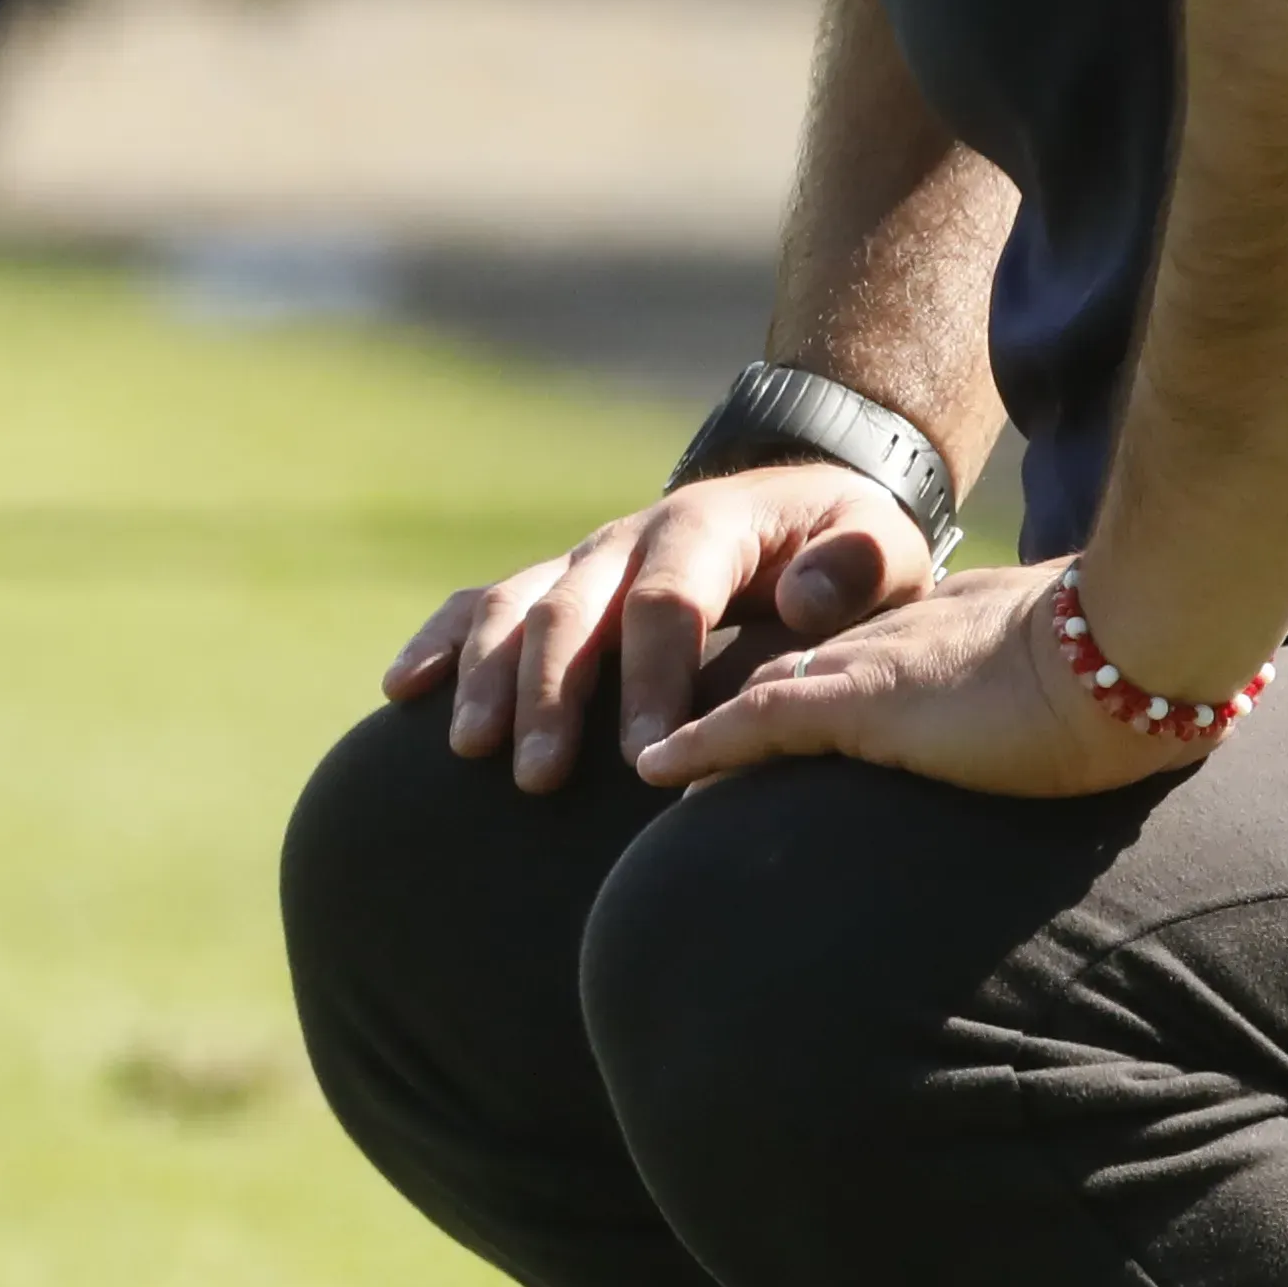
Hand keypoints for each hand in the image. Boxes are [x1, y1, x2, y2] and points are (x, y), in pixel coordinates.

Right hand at [383, 461, 937, 795]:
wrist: (804, 509)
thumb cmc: (847, 553)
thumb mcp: (884, 549)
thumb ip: (856, 568)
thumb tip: (801, 597)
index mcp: (708, 525)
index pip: (669, 602)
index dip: (652, 679)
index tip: (646, 758)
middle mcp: (630, 538)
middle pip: (573, 610)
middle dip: (550, 694)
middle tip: (537, 777)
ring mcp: (583, 561)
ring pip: (514, 607)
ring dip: (486, 676)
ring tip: (470, 751)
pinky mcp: (555, 586)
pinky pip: (482, 604)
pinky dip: (441, 641)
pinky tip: (403, 689)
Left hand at [627, 559, 1210, 798]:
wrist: (1135, 650)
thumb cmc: (1124, 673)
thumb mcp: (1063, 689)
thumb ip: (1030, 707)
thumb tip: (1065, 744)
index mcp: (925, 644)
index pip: (829, 666)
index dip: (778, 687)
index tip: (725, 716)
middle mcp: (881, 648)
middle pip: (772, 674)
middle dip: (704, 697)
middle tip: (640, 725)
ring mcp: (866, 671)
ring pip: (750, 693)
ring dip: (689, 725)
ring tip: (628, 755)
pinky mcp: (863, 703)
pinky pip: (761, 725)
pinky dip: (705, 747)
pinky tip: (656, 770)